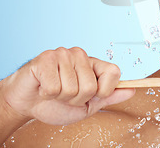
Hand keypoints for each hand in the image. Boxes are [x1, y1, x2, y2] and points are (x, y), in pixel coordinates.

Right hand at [0, 47, 134, 124]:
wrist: (26, 105)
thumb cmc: (56, 104)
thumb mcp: (88, 105)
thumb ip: (109, 96)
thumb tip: (133, 90)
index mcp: (93, 64)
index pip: (114, 72)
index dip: (104, 91)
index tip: (92, 96)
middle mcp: (80, 55)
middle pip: (91, 86)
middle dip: (77, 99)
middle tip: (64, 96)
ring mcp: (63, 54)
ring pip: (73, 88)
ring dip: (61, 97)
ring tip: (53, 91)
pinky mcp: (46, 59)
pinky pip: (55, 86)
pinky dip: (47, 94)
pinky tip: (43, 87)